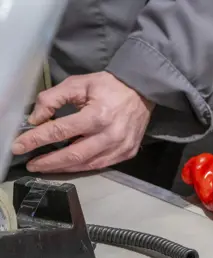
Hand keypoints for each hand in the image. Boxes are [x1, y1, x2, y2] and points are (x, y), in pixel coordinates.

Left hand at [12, 72, 153, 172]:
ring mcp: (120, 147)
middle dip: (48, 162)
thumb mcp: (78, 84)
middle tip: (32, 164)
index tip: (19, 146)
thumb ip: (53, 98)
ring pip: (87, 164)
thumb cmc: (109, 86)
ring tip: (47, 166)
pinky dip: (82, 167)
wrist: (142, 91)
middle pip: (73, 155)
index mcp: (97, 115)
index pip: (60, 131)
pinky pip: (101, 165)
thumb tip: (36, 119)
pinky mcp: (127, 153)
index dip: (36, 139)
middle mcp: (110, 135)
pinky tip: (70, 165)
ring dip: (64, 168)